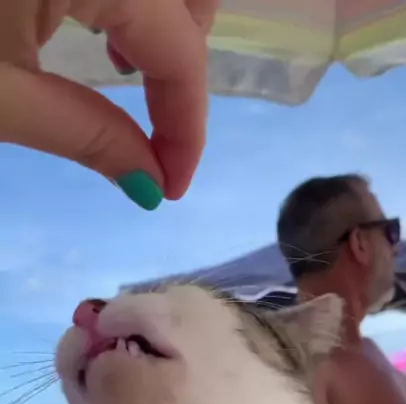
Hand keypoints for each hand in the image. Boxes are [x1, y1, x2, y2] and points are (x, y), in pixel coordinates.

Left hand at [0, 0, 216, 202]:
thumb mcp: (0, 98)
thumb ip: (81, 131)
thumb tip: (150, 181)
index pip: (181, 49)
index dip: (188, 126)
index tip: (173, 188)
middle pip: (191, 1)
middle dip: (189, 64)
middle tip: (160, 128)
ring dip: (166, 27)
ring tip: (128, 71)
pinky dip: (132, 1)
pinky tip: (99, 26)